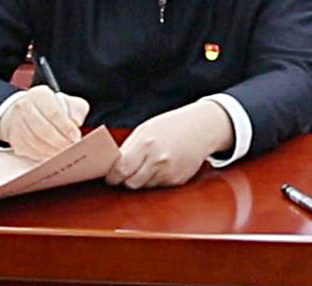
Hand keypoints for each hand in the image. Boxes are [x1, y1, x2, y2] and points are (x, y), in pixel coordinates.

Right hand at [0, 85, 89, 159]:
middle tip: (71, 148)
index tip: (76, 137)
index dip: (66, 127)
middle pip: (43, 129)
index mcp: (40, 95)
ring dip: (52, 150)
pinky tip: (53, 155)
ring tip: (65, 153)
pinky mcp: (14, 138)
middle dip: (60, 142)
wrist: (27, 111)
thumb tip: (76, 122)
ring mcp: (16, 123)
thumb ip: (76, 110)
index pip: (53, 113)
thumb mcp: (69, 102)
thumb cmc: (53, 107)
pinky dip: (43, 155)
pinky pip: (29, 150)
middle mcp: (24, 106)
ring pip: (35, 142)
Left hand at [106, 99, 233, 189]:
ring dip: (141, 180)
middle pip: (131, 183)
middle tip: (125, 173)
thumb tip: (112, 165)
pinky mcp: (177, 180)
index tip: (110, 176)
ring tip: (148, 164)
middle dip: (125, 180)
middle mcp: (158, 160)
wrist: (202, 127)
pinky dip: (156, 179)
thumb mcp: (146, 130)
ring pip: (144, 186)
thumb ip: (129, 148)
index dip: (112, 176)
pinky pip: (158, 186)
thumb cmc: (171, 125)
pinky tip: (162, 166)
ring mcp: (169, 172)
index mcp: (146, 144)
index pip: (120, 170)